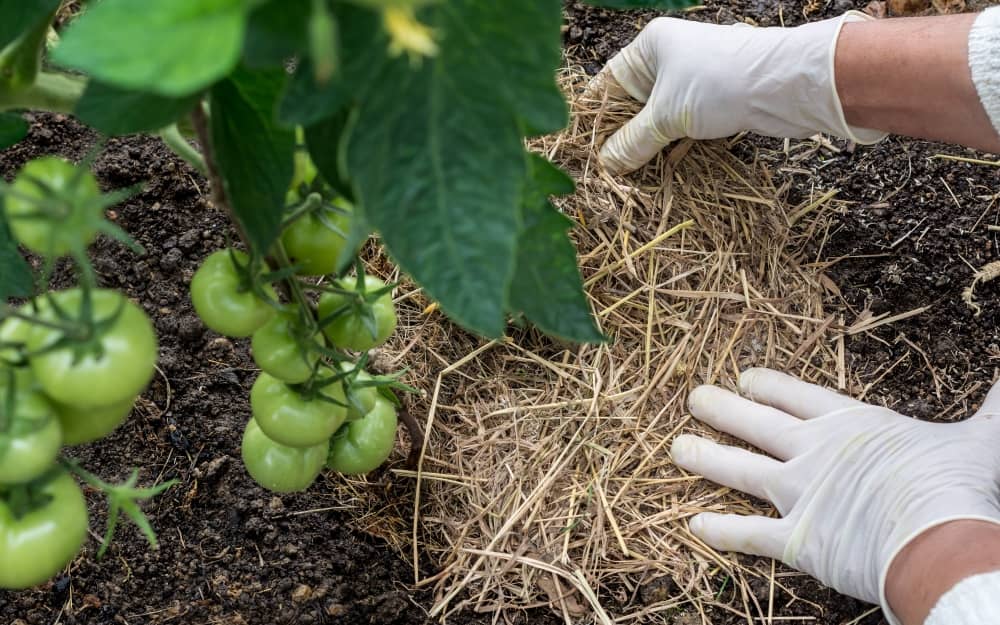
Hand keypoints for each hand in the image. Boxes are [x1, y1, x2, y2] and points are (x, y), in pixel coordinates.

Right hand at [595, 13, 885, 172]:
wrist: (786, 85)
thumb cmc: (720, 83)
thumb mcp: (666, 116)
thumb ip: (632, 142)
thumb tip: (607, 163)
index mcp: (649, 47)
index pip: (606, 83)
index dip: (593, 117)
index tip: (581, 148)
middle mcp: (668, 59)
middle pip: (631, 104)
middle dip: (619, 137)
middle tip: (604, 170)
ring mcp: (692, 81)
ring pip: (656, 119)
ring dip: (645, 147)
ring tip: (627, 176)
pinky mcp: (713, 102)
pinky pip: (680, 128)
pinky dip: (670, 147)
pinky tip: (659, 170)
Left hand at [672, 368, 999, 623]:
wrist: (940, 539)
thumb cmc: (956, 485)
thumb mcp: (980, 437)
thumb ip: (994, 406)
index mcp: (850, 425)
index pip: (798, 396)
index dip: (769, 386)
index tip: (745, 376)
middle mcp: (814, 453)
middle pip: (757, 424)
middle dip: (724, 410)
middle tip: (694, 397)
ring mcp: (800, 494)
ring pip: (740, 471)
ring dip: (706, 458)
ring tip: (677, 448)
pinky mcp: (797, 538)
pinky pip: (748, 533)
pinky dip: (720, 530)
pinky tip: (694, 524)